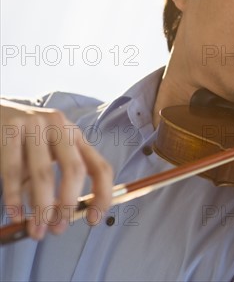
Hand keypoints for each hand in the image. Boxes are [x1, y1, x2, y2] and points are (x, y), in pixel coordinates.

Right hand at [1, 100, 112, 238]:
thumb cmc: (22, 142)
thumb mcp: (44, 158)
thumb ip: (53, 185)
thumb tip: (56, 221)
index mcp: (76, 136)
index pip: (101, 167)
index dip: (102, 195)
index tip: (93, 220)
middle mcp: (61, 127)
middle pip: (74, 170)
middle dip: (68, 205)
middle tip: (58, 229)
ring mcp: (35, 125)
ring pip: (43, 174)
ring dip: (41, 208)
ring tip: (37, 230)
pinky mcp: (9, 129)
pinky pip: (12, 170)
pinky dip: (14, 197)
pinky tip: (16, 215)